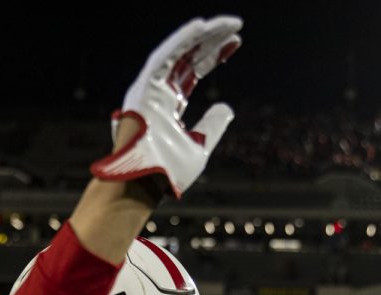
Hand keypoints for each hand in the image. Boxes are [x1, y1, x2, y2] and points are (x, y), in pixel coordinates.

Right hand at [91, 16, 242, 197]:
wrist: (145, 187)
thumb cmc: (168, 173)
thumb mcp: (200, 146)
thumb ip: (212, 126)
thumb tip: (227, 107)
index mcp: (168, 105)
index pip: (193, 72)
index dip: (214, 55)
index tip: (236, 42)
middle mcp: (157, 93)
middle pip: (187, 58)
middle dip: (211, 41)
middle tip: (236, 26)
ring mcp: (149, 90)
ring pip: (178, 53)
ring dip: (202, 35)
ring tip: (227, 23)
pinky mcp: (143, 88)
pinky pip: (164, 57)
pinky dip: (182, 40)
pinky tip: (202, 26)